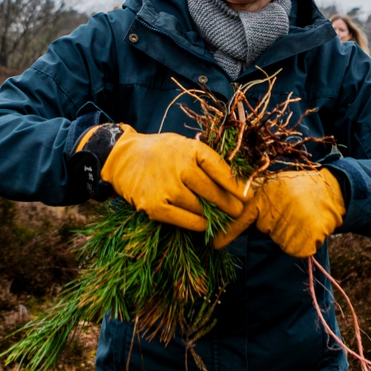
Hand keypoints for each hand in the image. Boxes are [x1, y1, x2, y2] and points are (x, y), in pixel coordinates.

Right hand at [98, 126, 249, 231]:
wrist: (123, 158)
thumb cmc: (160, 153)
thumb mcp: (183, 146)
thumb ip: (204, 160)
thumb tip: (234, 181)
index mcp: (189, 149)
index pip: (218, 168)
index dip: (235, 184)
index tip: (248, 195)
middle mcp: (179, 167)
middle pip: (211, 191)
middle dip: (229, 204)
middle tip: (239, 212)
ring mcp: (166, 187)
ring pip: (199, 207)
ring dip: (213, 215)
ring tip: (222, 219)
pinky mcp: (155, 206)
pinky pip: (185, 220)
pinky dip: (198, 224)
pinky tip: (205, 225)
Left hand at [213, 170, 345, 257]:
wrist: (332, 190)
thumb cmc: (302, 187)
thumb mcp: (276, 185)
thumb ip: (257, 197)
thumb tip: (234, 205)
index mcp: (264, 198)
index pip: (241, 219)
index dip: (228, 232)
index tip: (215, 244)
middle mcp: (274, 215)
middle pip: (265, 231)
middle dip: (275, 224)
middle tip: (291, 210)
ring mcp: (288, 230)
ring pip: (281, 241)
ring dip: (290, 233)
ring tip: (302, 216)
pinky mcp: (303, 243)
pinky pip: (296, 249)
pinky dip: (303, 241)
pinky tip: (310, 226)